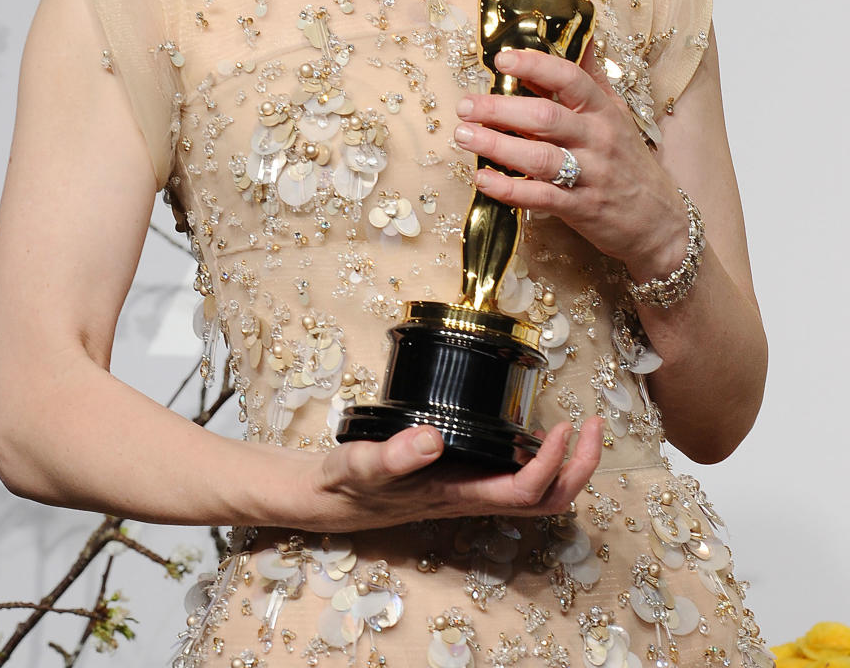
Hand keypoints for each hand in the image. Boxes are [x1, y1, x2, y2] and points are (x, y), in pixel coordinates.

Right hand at [302, 416, 603, 531]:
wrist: (329, 499)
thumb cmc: (346, 484)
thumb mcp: (360, 465)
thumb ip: (391, 455)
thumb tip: (432, 439)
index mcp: (456, 495)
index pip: (522, 491)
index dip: (550, 464)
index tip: (560, 426)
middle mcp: (472, 497)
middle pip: (546, 500)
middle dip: (579, 468)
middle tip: (595, 425)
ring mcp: (471, 489)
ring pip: (537, 492)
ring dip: (568, 464)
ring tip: (583, 426)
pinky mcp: (464, 476)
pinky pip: (517, 476)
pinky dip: (542, 457)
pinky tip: (537, 429)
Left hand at [454, 46, 686, 279]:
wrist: (660, 222)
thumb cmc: (629, 162)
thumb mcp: (616, 115)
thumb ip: (590, 78)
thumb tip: (580, 35)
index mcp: (603, 111)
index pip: (570, 79)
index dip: (535, 65)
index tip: (502, 59)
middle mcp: (597, 139)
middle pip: (545, 117)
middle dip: (500, 109)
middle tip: (465, 104)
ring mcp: (590, 175)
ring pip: (538, 157)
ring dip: (496, 146)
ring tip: (463, 136)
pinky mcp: (581, 209)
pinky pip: (540, 197)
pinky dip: (509, 189)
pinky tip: (482, 180)